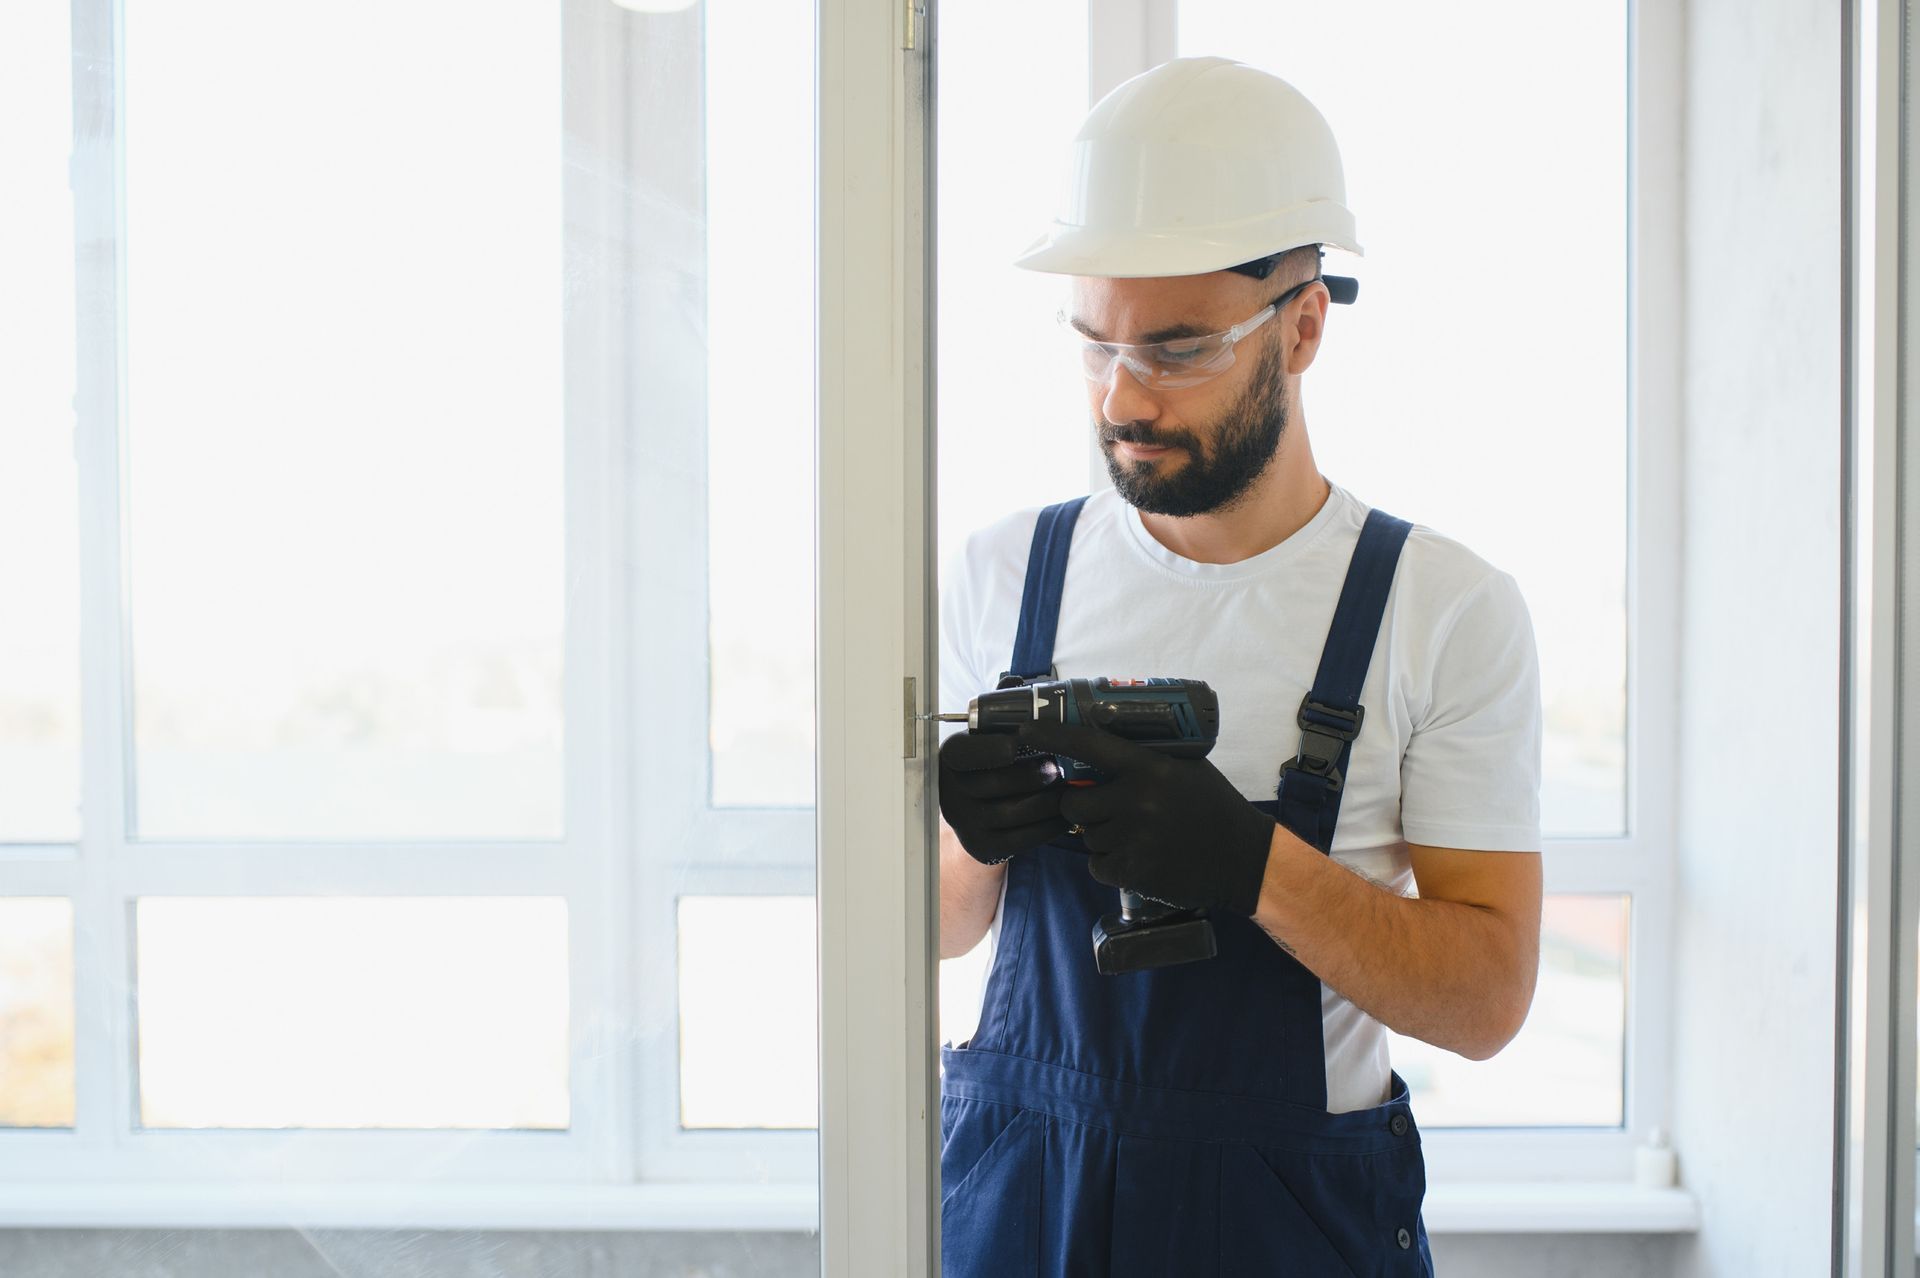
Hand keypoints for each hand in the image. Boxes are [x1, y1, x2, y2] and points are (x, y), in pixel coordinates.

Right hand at [937, 730, 1070, 864]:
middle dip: (1034, 776)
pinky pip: (1021, 839)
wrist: (974, 804)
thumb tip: (1047, 724)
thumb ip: (1007, 730)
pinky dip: (1049, 827)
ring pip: (1014, 813)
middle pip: (996, 784)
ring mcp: (965, 823)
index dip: (991, 749)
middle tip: (1059, 769)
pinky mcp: (981, 846)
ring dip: (1049, 801)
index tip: (1017, 744)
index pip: (964, 753)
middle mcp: (950, 792)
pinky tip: (1065, 815)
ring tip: (1068, 790)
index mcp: (950, 757)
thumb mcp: (989, 740)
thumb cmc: (992, 762)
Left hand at [1017, 721, 1275, 915]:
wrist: (1243, 859)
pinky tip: (1137, 855)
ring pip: (1087, 836)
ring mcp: (1134, 838)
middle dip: (1078, 806)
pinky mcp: (1133, 871)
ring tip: (1134, 833)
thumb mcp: (1185, 767)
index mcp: (1150, 768)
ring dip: (1100, 835)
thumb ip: (1144, 757)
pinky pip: (1097, 864)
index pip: (1089, 745)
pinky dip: (1109, 862)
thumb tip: (1099, 738)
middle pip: (1073, 803)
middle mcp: (1137, 801)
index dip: (1053, 737)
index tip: (1026, 731)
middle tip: (1099, 807)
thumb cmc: (1213, 806)